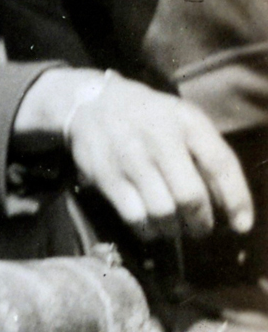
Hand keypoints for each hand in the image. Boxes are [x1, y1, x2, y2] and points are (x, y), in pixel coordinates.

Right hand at [16, 69, 253, 242]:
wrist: (90, 101)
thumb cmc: (151, 117)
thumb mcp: (185, 122)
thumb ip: (208, 155)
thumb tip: (229, 205)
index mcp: (187, 122)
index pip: (220, 164)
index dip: (236, 200)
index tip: (241, 226)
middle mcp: (158, 137)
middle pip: (189, 196)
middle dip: (200, 222)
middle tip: (200, 229)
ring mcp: (129, 157)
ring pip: (161, 211)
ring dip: (173, 229)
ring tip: (174, 228)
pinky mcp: (105, 175)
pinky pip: (133, 216)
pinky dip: (147, 230)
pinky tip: (150, 227)